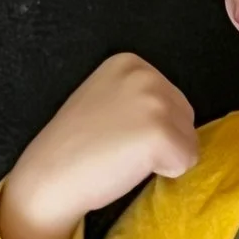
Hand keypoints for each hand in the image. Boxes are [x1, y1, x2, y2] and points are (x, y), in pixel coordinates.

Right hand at [0, 54, 198, 238]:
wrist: (50, 175)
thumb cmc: (75, 145)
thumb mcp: (105, 97)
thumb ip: (137, 96)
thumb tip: (173, 113)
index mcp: (131, 63)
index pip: (171, 99)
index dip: (150, 125)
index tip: (116, 131)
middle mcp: (146, 75)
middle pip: (185, 117)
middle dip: (161, 139)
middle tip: (120, 147)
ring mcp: (155, 103)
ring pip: (189, 140)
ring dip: (164, 157)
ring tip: (124, 156)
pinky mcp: (161, 134)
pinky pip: (187, 162)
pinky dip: (166, 173)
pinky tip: (130, 168)